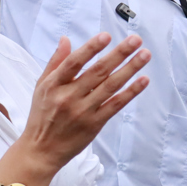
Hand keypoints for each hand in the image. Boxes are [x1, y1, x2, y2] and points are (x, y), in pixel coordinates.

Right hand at [16, 34, 148, 176]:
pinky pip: (116, 105)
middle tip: (136, 40)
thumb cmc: (42, 115)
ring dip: (130, 69)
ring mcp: (83, 111)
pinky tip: (143, 80)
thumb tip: (66, 39)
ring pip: (110, 86)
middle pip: (98, 71)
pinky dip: (131, 92)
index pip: (74, 62)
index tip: (107, 35)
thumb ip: (56, 62)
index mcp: (53, 85)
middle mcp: (68, 97)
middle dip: (119, 54)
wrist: (41, 150)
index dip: (91, 48)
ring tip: (145, 55)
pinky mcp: (95, 124)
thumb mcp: (41, 86)